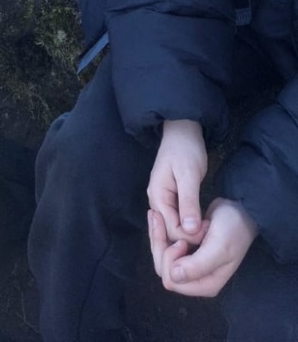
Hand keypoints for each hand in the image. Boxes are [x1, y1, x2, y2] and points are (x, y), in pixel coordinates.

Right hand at [148, 118, 208, 243]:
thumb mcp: (189, 174)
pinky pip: (178, 218)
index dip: (190, 236)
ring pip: (174, 226)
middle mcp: (157, 201)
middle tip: (211, 231)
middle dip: (189, 236)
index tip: (209, 233)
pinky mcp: (172, 198)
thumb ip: (189, 202)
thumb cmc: (186, 149)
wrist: (183, 130)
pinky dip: (190, 224)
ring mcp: (163, 200)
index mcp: (157, 196)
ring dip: (190, 232)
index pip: (171, 228)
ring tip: (209, 228)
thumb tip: (190, 230)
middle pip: (170, 231)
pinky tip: (203, 223)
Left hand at [149, 197, 257, 296]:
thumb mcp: (219, 247)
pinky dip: (160, 232)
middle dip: (159, 245)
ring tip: (158, 215)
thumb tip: (174, 276)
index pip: (172, 281)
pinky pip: (165, 246)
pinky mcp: (186, 252)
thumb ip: (198, 265)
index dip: (170, 259)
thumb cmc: (233, 228)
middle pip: (163, 270)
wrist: (241, 209)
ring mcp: (190, 265)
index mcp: (205, 284)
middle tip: (162, 220)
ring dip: (157, 236)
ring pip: (162, 257)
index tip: (182, 239)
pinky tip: (158, 216)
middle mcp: (196, 279)